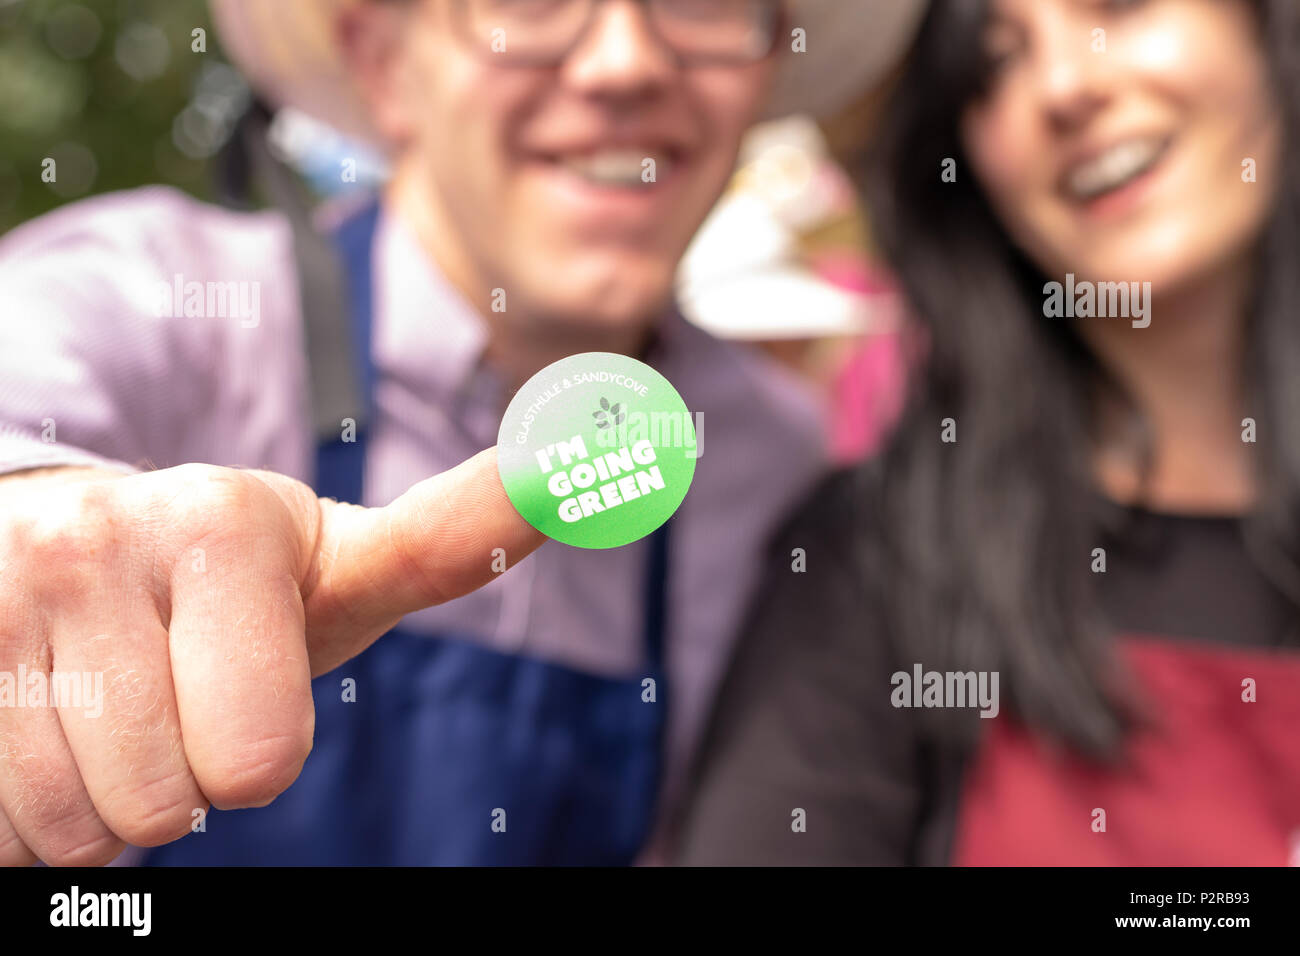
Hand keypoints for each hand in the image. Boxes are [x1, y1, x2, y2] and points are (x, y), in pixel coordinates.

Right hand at [0, 450, 541, 864]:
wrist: (52, 551)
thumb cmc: (223, 588)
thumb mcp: (334, 567)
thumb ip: (447, 538)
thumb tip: (572, 465)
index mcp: (226, 520)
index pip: (264, 748)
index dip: (267, 743)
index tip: (334, 623)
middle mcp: (104, 536)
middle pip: (183, 799)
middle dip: (189, 780)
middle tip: (175, 704)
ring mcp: (3, 592)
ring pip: (81, 823)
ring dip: (103, 802)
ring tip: (104, 712)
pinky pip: (3, 824)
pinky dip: (25, 813)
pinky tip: (36, 728)